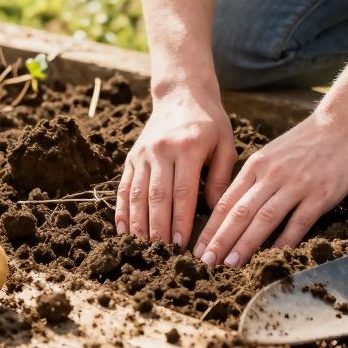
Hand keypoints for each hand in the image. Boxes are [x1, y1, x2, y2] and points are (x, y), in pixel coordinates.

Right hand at [116, 85, 235, 247]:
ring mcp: (144, 153)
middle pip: (157, 196)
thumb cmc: (209, 122)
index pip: (183, 191)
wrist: (182, 93)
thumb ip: (223, 177)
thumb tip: (216, 211)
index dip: (181, 220)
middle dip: (158, 228)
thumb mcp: (225, 143)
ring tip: (141, 247)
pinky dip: (122, 209)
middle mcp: (162, 150)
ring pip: (137, 194)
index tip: (182, 244)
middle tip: (161, 254)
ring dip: (138, 223)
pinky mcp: (132, 156)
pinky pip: (124, 186)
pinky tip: (122, 230)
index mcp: (189, 147)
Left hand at [194, 113, 347, 265]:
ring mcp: (296, 185)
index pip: (226, 201)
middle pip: (240, 211)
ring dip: (246, 243)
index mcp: (256, 165)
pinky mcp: (320, 195)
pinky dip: (284, 240)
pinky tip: (272, 256)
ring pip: (265, 218)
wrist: (341, 127)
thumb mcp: (270, 155)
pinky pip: (298, 222)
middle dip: (220, 239)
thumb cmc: (303, 144)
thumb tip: (230, 209)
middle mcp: (272, 175)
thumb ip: (252, 180)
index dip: (211, 227)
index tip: (198, 248)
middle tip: (206, 261)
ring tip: (231, 263)